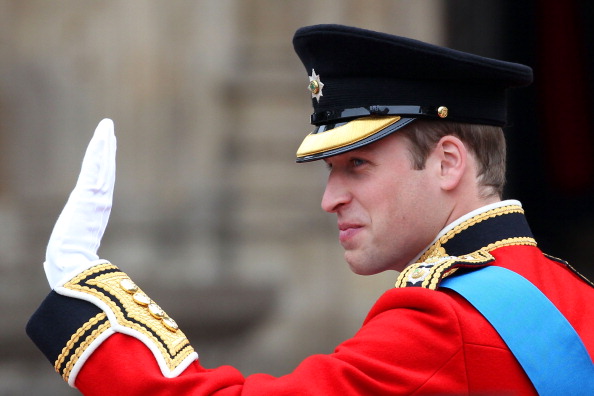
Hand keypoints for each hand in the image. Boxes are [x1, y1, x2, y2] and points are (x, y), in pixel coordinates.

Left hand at [44, 119, 116, 288]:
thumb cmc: (68, 267)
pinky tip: (103, 134)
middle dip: (107, 149)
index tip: (107, 152)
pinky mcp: (89, 192)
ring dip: (104, 142)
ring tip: (107, 125)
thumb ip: (63, 252)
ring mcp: (97, 196)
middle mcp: (100, 201)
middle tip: (109, 129)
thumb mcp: (67, 253)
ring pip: (103, 164)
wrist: (72, 268)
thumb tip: (49, 264)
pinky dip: (100, 148)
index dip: (105, 167)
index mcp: (95, 213)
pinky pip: (95, 165)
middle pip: (105, 169)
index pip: (101, 184)